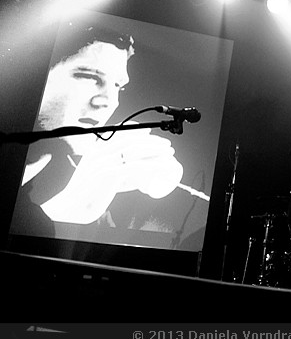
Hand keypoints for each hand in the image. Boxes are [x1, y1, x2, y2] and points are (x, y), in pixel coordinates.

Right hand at [41, 125, 182, 223]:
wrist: (73, 207)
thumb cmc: (91, 193)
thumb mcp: (104, 177)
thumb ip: (119, 173)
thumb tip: (142, 174)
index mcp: (96, 150)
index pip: (120, 133)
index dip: (138, 131)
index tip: (152, 133)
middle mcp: (100, 152)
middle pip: (132, 140)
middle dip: (152, 141)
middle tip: (167, 146)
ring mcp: (104, 162)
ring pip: (135, 151)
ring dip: (156, 150)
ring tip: (170, 153)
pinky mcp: (110, 174)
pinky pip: (136, 166)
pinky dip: (153, 164)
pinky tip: (164, 165)